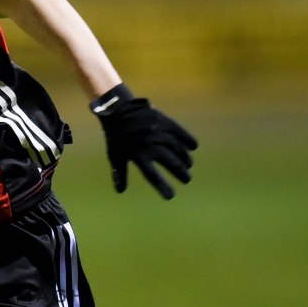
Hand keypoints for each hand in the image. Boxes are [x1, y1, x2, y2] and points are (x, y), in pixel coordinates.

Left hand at [91, 83, 197, 198]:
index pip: (153, 176)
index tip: (171, 196)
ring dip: (185, 159)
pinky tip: (193, 147)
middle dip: (181, 173)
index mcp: (138, 155)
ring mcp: (158, 133)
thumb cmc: (115, 136)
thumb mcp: (114, 155)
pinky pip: (180, 132)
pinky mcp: (164, 121)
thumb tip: (121, 191)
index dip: (163, 187)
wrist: (117, 110)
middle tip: (187, 180)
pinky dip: (188, 140)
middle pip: (171, 163)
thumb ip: (120, 173)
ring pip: (177, 149)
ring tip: (188, 165)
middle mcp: (150, 145)